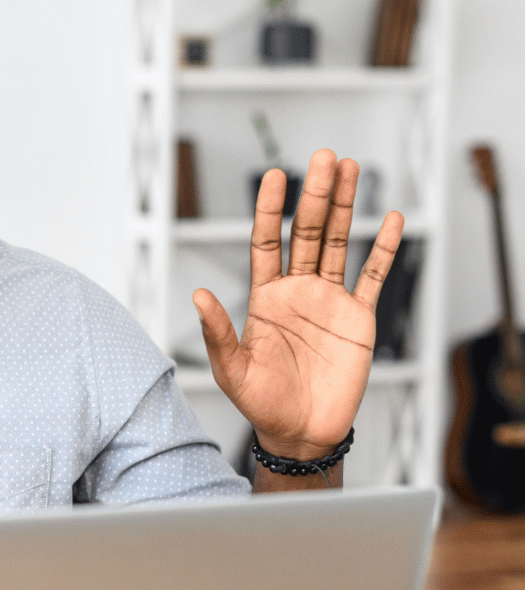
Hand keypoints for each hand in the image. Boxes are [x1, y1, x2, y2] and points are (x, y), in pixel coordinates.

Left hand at [192, 149, 402, 461]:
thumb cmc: (260, 403)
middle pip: (306, 233)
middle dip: (314, 195)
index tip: (273, 176)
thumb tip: (198, 295)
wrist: (300, 432)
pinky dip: (384, 250)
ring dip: (345, 208)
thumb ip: (218, 332)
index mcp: (264, 298)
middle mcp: (296, 291)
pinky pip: (373, 277)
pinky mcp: (358, 318)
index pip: (265, 243)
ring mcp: (328, 301)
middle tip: (324, 156)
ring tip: (350, 168)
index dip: (269, 210)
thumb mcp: (232, 369)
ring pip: (338, 243)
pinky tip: (392, 220)